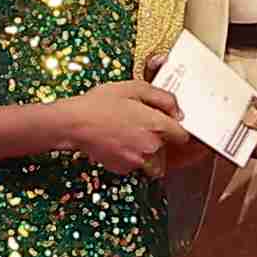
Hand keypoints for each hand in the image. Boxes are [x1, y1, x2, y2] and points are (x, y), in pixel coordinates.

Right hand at [45, 80, 191, 178]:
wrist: (74, 124)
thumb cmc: (101, 102)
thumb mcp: (134, 88)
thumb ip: (163, 98)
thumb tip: (178, 111)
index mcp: (157, 125)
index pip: (182, 136)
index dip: (175, 129)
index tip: (166, 124)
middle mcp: (151, 146)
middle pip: (167, 148)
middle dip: (159, 139)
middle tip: (138, 126)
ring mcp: (137, 161)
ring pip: (153, 161)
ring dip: (147, 152)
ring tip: (128, 136)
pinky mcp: (124, 169)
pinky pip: (136, 165)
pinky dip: (130, 157)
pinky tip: (118, 143)